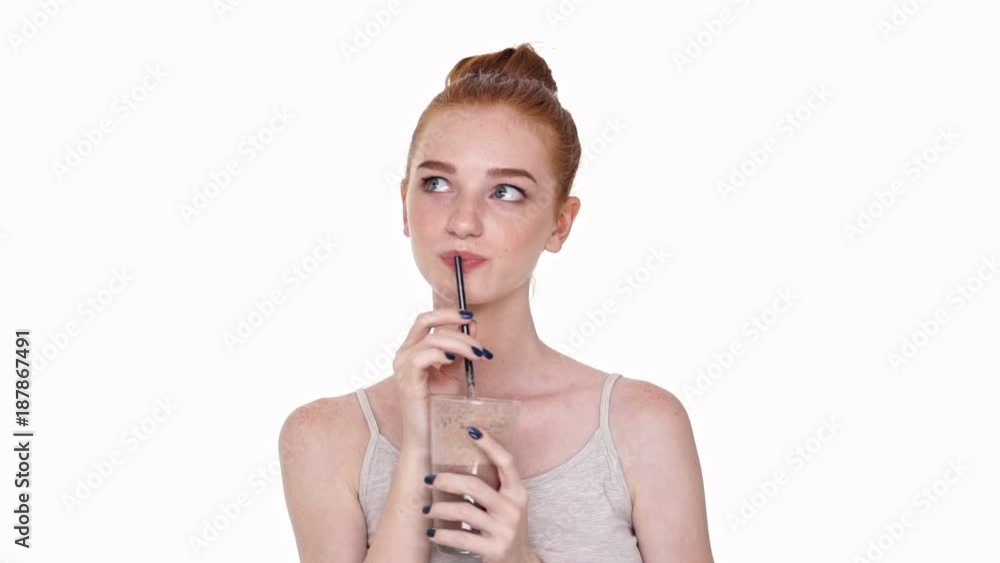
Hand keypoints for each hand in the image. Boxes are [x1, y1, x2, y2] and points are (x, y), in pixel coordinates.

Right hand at [391, 308, 490, 447]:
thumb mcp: (455, 371)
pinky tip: (455, 361)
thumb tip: (473, 326)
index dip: (448, 314)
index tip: (471, 317)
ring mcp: (402, 366)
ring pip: (431, 340)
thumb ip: (462, 349)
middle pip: (426, 322)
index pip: (427, 320)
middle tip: (479, 340)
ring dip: (459, 344)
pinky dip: (442, 355)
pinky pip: (423, 356)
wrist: (431, 437)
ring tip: (477, 355)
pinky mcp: (407, 380)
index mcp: (413, 350)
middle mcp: (404, 355)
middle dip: (455, 325)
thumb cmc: (441, 407)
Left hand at [423, 426, 538, 562]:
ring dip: (440, 508)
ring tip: (426, 510)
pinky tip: (431, 533)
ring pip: (465, 510)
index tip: (471, 429)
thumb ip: (492, 487)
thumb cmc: (505, 527)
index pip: (507, 463)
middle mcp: (514, 509)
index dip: (491, 445)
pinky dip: (443, 534)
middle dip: (448, 480)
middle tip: (429, 479)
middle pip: (476, 486)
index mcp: (518, 493)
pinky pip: (463, 537)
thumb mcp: (506, 505)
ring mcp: (505, 530)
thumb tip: (458, 461)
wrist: (518, 562)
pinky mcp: (495, 549)